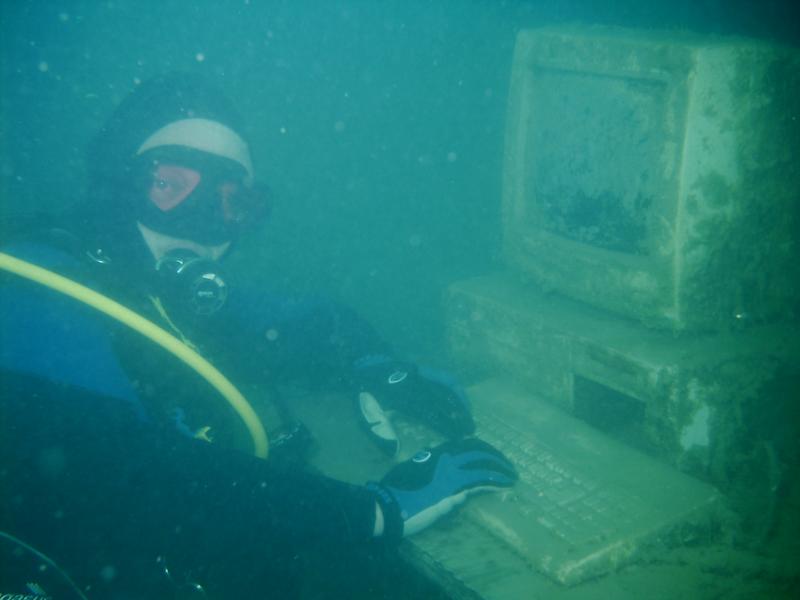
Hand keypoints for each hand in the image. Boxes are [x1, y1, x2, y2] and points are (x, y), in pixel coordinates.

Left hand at [353, 355, 474, 455]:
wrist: (363, 364)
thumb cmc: (365, 394)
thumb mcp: (366, 415)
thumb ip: (380, 433)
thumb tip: (396, 451)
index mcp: (401, 396)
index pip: (430, 413)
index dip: (446, 425)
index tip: (458, 437)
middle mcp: (416, 384)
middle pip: (443, 401)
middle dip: (458, 417)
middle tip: (470, 432)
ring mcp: (421, 374)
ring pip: (447, 389)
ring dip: (460, 404)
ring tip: (469, 420)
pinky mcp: (423, 369)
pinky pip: (444, 378)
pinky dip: (455, 389)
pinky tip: (462, 400)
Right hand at [368, 438, 516, 538]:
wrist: (388, 505)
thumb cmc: (395, 490)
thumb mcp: (411, 471)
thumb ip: (426, 467)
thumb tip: (436, 465)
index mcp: (435, 453)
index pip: (465, 444)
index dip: (481, 448)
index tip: (490, 455)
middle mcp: (445, 458)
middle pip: (478, 451)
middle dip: (495, 457)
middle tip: (507, 465)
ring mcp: (450, 473)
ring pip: (483, 465)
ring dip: (500, 470)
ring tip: (512, 476)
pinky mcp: (454, 491)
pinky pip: (480, 483)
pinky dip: (495, 482)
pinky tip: (504, 485)